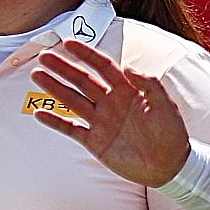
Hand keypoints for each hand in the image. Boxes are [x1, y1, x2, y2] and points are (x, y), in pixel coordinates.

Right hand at [30, 39, 189, 186]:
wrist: (169, 167)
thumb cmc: (171, 135)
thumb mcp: (166, 106)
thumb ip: (150, 85)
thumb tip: (129, 68)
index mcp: (127, 91)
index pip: (103, 66)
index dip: (87, 54)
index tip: (69, 42)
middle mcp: (111, 103)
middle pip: (82, 80)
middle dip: (63, 67)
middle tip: (44, 56)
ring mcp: (101, 122)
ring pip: (73, 101)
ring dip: (55, 88)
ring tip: (37, 75)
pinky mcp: (95, 141)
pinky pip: (71, 128)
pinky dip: (55, 121)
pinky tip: (39, 113)